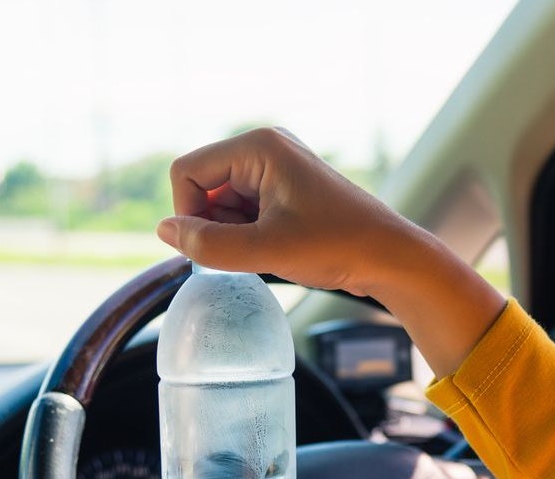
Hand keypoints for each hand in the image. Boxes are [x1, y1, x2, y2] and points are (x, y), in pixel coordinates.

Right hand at [158, 128, 506, 376]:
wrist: (390, 258)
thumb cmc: (338, 246)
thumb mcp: (266, 250)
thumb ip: (208, 244)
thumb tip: (164, 232)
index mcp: (258, 146)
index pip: (186, 172)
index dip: (187, 213)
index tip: (212, 248)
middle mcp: (264, 149)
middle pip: (202, 186)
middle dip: (212, 224)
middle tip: (249, 252)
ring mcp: (275, 169)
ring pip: (220, 202)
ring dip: (231, 233)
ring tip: (269, 252)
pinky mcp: (284, 190)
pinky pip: (242, 210)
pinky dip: (246, 235)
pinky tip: (275, 251)